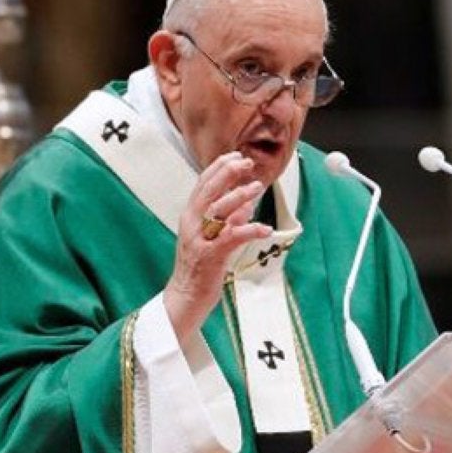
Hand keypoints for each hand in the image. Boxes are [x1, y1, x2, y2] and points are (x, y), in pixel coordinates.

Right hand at [165, 151, 273, 337]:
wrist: (185, 297)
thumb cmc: (200, 268)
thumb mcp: (214, 238)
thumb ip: (230, 220)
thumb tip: (247, 203)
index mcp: (190, 217)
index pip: (203, 184)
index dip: (219, 167)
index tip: (236, 155)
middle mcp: (192, 224)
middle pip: (208, 191)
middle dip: (227, 173)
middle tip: (246, 162)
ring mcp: (199, 239)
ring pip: (217, 211)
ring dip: (238, 196)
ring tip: (257, 187)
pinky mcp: (210, 256)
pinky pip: (231, 238)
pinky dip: (249, 230)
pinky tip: (265, 228)